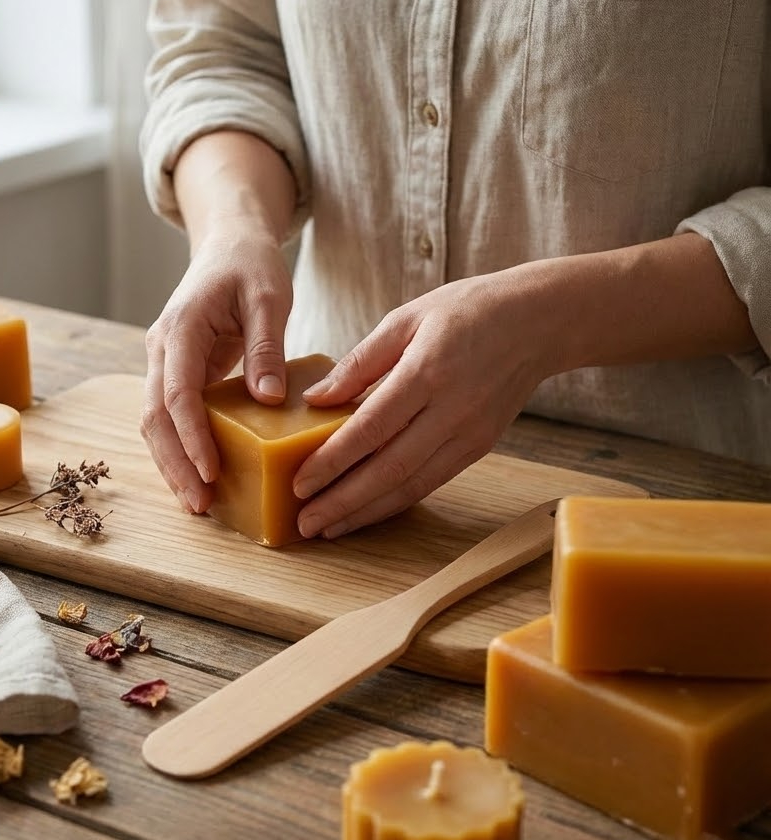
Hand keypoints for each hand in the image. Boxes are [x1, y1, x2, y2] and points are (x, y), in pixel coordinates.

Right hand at [140, 221, 293, 514]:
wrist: (228, 244)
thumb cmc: (250, 264)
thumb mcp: (269, 297)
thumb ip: (266, 347)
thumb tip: (268, 400)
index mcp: (181, 329)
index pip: (178, 393)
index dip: (192, 436)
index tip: (211, 471)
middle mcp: (162, 348)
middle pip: (155, 416)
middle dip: (175, 463)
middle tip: (200, 504)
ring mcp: (164, 361)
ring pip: (156, 421)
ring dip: (172, 462)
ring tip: (197, 502)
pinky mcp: (176, 372)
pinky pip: (170, 416)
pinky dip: (180, 447)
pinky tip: (199, 475)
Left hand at [292, 268, 555, 537]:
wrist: (539, 321)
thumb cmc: (467, 311)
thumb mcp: (406, 318)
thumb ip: (359, 362)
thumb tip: (316, 399)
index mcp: (427, 372)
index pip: (371, 428)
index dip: (333, 461)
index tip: (299, 483)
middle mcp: (451, 410)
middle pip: (389, 469)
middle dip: (343, 502)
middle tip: (305, 523)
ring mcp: (470, 433)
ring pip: (411, 485)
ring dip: (367, 513)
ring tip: (328, 528)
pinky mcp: (480, 447)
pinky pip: (432, 482)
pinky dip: (396, 502)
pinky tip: (366, 512)